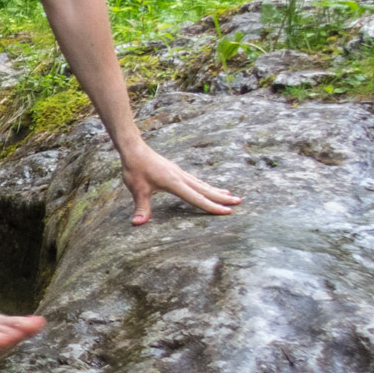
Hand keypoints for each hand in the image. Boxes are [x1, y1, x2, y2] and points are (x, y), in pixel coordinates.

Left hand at [120, 147, 240, 224]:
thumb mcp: (136, 190)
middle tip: (239, 201)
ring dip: (216, 191)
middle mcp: (181, 177)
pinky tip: (208, 188)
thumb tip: (137, 224)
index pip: (197, 198)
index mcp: (174, 183)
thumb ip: (141, 207)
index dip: (212, 206)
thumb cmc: (135, 168)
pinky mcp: (176, 171)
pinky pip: (196, 180)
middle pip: (205, 189)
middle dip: (222, 197)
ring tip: (230, 195)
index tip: (227, 211)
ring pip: (202, 184)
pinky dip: (205, 185)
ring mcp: (180, 173)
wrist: (134, 148)